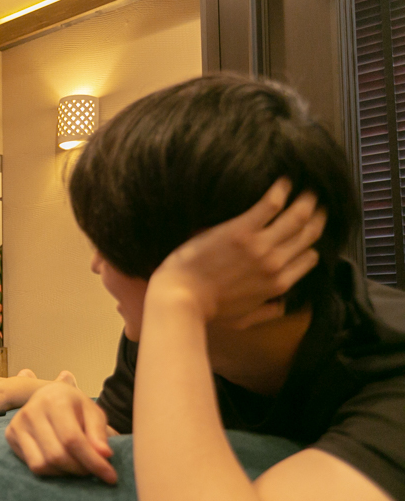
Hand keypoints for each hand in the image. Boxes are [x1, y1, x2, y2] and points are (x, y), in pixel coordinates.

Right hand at [5, 372, 116, 482]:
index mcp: (54, 400)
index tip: (110, 476)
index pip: (72, 439)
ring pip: (43, 465)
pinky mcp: (10, 436)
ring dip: (65, 472)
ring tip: (77, 464)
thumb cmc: (74, 406)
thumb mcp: (93, 412)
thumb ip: (99, 433)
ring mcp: (17, 424)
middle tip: (93, 470)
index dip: (93, 461)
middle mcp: (31, 411)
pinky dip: (51, 471)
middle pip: (57, 455)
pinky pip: (33, 466)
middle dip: (80, 469)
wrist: (48, 396)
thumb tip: (104, 455)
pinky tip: (61, 463)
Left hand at [148, 178, 325, 328]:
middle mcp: (275, 264)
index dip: (310, 244)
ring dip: (306, 199)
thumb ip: (267, 313)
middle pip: (308, 234)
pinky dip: (281, 190)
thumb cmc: (207, 310)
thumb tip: (282, 307)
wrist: (182, 297)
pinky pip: (270, 204)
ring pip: (298, 216)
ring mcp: (260, 246)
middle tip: (316, 202)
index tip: (308, 231)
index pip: (309, 258)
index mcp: (278, 285)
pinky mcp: (241, 230)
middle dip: (317, 216)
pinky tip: (283, 180)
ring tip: (307, 189)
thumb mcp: (243, 320)